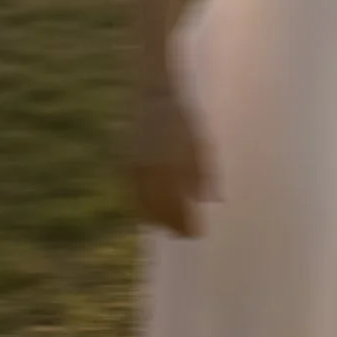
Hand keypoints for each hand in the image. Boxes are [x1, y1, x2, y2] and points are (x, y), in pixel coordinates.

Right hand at [127, 81, 213, 233]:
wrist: (155, 100)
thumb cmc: (185, 123)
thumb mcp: (203, 145)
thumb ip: (206, 175)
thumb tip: (211, 202)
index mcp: (177, 166)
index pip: (181, 206)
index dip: (187, 223)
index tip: (196, 235)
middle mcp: (154, 171)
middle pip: (162, 210)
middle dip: (172, 226)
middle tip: (182, 236)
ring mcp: (137, 170)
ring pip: (144, 206)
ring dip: (156, 221)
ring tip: (167, 229)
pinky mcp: (126, 166)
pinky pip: (132, 195)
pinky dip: (140, 208)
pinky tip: (149, 215)